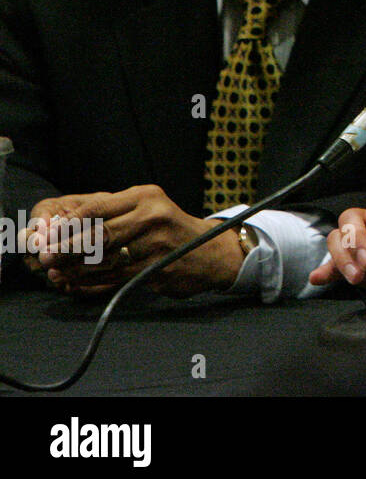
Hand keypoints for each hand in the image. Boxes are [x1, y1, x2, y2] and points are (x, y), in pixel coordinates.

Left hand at [22, 185, 245, 297]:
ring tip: (55, 272)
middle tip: (44, 258)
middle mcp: (152, 216)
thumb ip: (110, 213)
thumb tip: (61, 226)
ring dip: (75, 269)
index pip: (96, 208)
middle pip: (99, 235)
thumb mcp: (145, 208)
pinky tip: (76, 282)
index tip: (46, 236)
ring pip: (104, 259)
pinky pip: (115, 276)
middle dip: (66, 248)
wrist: (209, 251)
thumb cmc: (168, 228)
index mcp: (145, 196)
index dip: (67, 224)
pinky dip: (91, 281)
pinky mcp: (157, 268)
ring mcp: (157, 244)